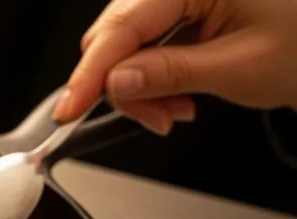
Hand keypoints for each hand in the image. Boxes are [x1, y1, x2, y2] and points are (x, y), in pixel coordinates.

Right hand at [53, 0, 296, 135]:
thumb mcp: (238, 67)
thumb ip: (169, 73)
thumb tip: (115, 82)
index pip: (123, 27)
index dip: (90, 74)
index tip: (68, 110)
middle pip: (118, 35)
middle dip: (124, 85)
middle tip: (156, 119)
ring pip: (128, 44)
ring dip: (141, 86)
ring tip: (176, 111)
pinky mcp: (185, 8)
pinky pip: (148, 44)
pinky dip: (155, 77)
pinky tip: (178, 95)